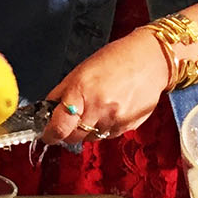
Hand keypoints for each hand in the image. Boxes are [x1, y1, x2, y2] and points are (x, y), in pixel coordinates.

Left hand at [40, 30, 169, 144]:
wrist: (151, 60)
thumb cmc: (116, 58)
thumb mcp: (82, 70)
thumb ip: (63, 92)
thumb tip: (47, 109)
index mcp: (82, 91)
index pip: (59, 127)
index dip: (50, 134)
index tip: (47, 134)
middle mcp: (98, 109)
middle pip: (73, 137)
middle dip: (67, 132)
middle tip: (69, 121)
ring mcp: (115, 120)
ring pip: (91, 138)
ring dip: (88, 129)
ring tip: (96, 107)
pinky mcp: (128, 127)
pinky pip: (108, 135)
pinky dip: (104, 127)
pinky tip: (111, 109)